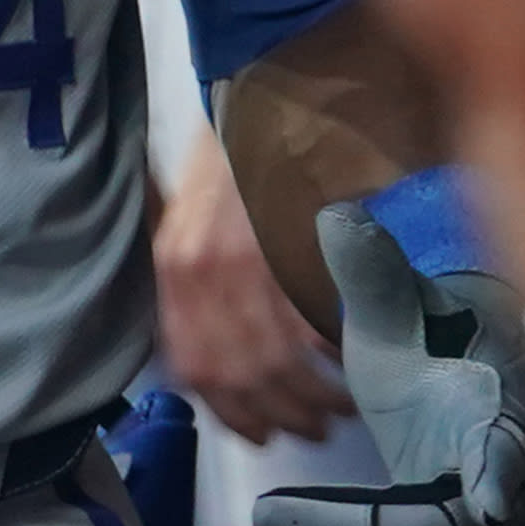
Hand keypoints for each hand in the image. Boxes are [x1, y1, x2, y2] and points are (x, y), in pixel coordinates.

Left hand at [153, 142, 347, 447]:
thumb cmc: (233, 158)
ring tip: (340, 406)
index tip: (256, 432)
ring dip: (313, 395)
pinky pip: (311, 323)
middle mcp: (202, 271)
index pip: (193, 366)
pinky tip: (350, 362)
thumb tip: (214, 356)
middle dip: (280, 414)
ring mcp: (246, 260)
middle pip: (239, 374)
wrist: (265, 92)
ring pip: (276, 360)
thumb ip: (194, 288)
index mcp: (174, 269)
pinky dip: (334, 354)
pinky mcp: (291, 246)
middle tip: (311, 428)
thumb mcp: (189, 223)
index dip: (228, 411)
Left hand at [252, 200, 524, 525]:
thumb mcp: (404, 310)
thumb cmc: (440, 341)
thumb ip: (374, 273)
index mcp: (513, 410)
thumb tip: (334, 216)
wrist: (467, 382)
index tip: (489, 500)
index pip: (517, 445)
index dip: (505, 468)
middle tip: (263, 513)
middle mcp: (518, 485)